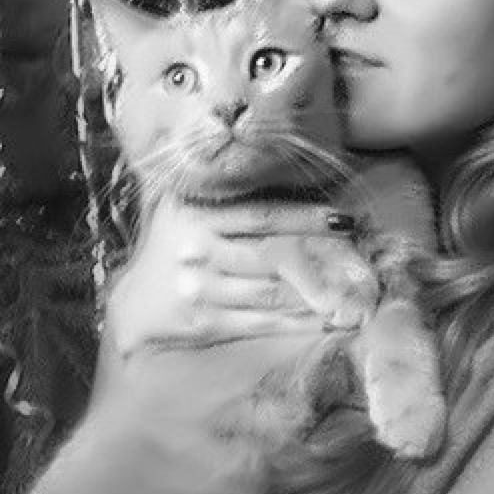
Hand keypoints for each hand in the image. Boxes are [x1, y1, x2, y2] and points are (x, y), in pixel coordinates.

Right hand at [107, 196, 364, 355]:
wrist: (134, 305)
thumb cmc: (170, 248)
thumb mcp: (182, 211)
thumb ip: (220, 195)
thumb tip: (274, 170)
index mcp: (196, 216)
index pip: (262, 216)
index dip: (307, 218)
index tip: (345, 219)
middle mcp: (198, 250)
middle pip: (272, 254)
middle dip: (320, 256)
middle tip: (359, 257)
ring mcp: (202, 289)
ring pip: (271, 291)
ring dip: (317, 293)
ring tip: (353, 291)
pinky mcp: (208, 322)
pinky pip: (262, 322)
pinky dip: (298, 323)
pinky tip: (329, 321)